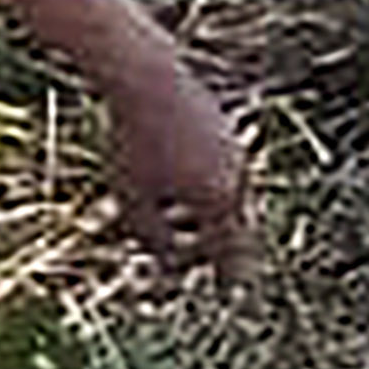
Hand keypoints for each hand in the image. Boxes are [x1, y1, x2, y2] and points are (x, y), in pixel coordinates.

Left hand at [106, 67, 250, 276]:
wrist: (147, 75)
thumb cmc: (132, 139)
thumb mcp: (131, 195)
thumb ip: (150, 234)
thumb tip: (166, 260)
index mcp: (219, 200)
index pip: (228, 252)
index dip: (224, 275)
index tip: (225, 292)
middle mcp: (237, 177)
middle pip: (226, 225)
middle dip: (201, 243)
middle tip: (183, 257)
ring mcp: (234, 151)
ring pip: (219, 196)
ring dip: (193, 213)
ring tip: (161, 216)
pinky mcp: (223, 129)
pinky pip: (214, 169)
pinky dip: (193, 184)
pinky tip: (166, 179)